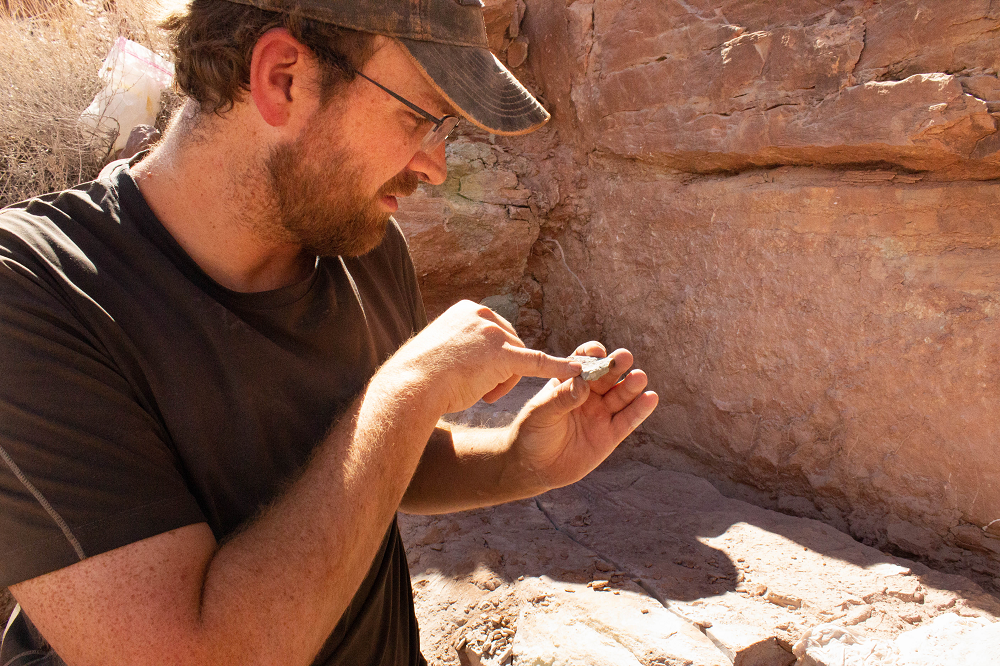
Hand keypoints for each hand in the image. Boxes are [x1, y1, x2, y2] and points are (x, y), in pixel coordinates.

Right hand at [382, 300, 581, 415]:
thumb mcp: (441, 350)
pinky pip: (537, 362)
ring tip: (475, 391)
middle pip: (509, 346)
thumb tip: (469, 356)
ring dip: (500, 382)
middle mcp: (483, 314)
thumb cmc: (419, 376)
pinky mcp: (502, 354)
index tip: (471, 373)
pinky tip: (577, 372)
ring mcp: (493, 332)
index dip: (489, 359)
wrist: (411, 386)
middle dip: (497, 372)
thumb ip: (462, 345)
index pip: (494, 334)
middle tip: (474, 387)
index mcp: (468, 309)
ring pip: (517, 361)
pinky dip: (557, 368)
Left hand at [505, 342, 658, 491]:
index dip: (591, 354)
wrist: (534, 467)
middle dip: (615, 365)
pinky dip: (640, 410)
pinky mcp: (611, 435)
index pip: (582, 362)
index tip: (597, 351)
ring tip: (639, 376)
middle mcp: (589, 395)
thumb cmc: (532, 433)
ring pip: (621, 396)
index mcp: (569, 383)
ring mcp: (601, 413)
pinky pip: (628, 420)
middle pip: (607, 376)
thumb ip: (561, 399)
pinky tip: (650, 398)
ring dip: (631, 385)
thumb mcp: (541, 413)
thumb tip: (582, 384)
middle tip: (624, 357)